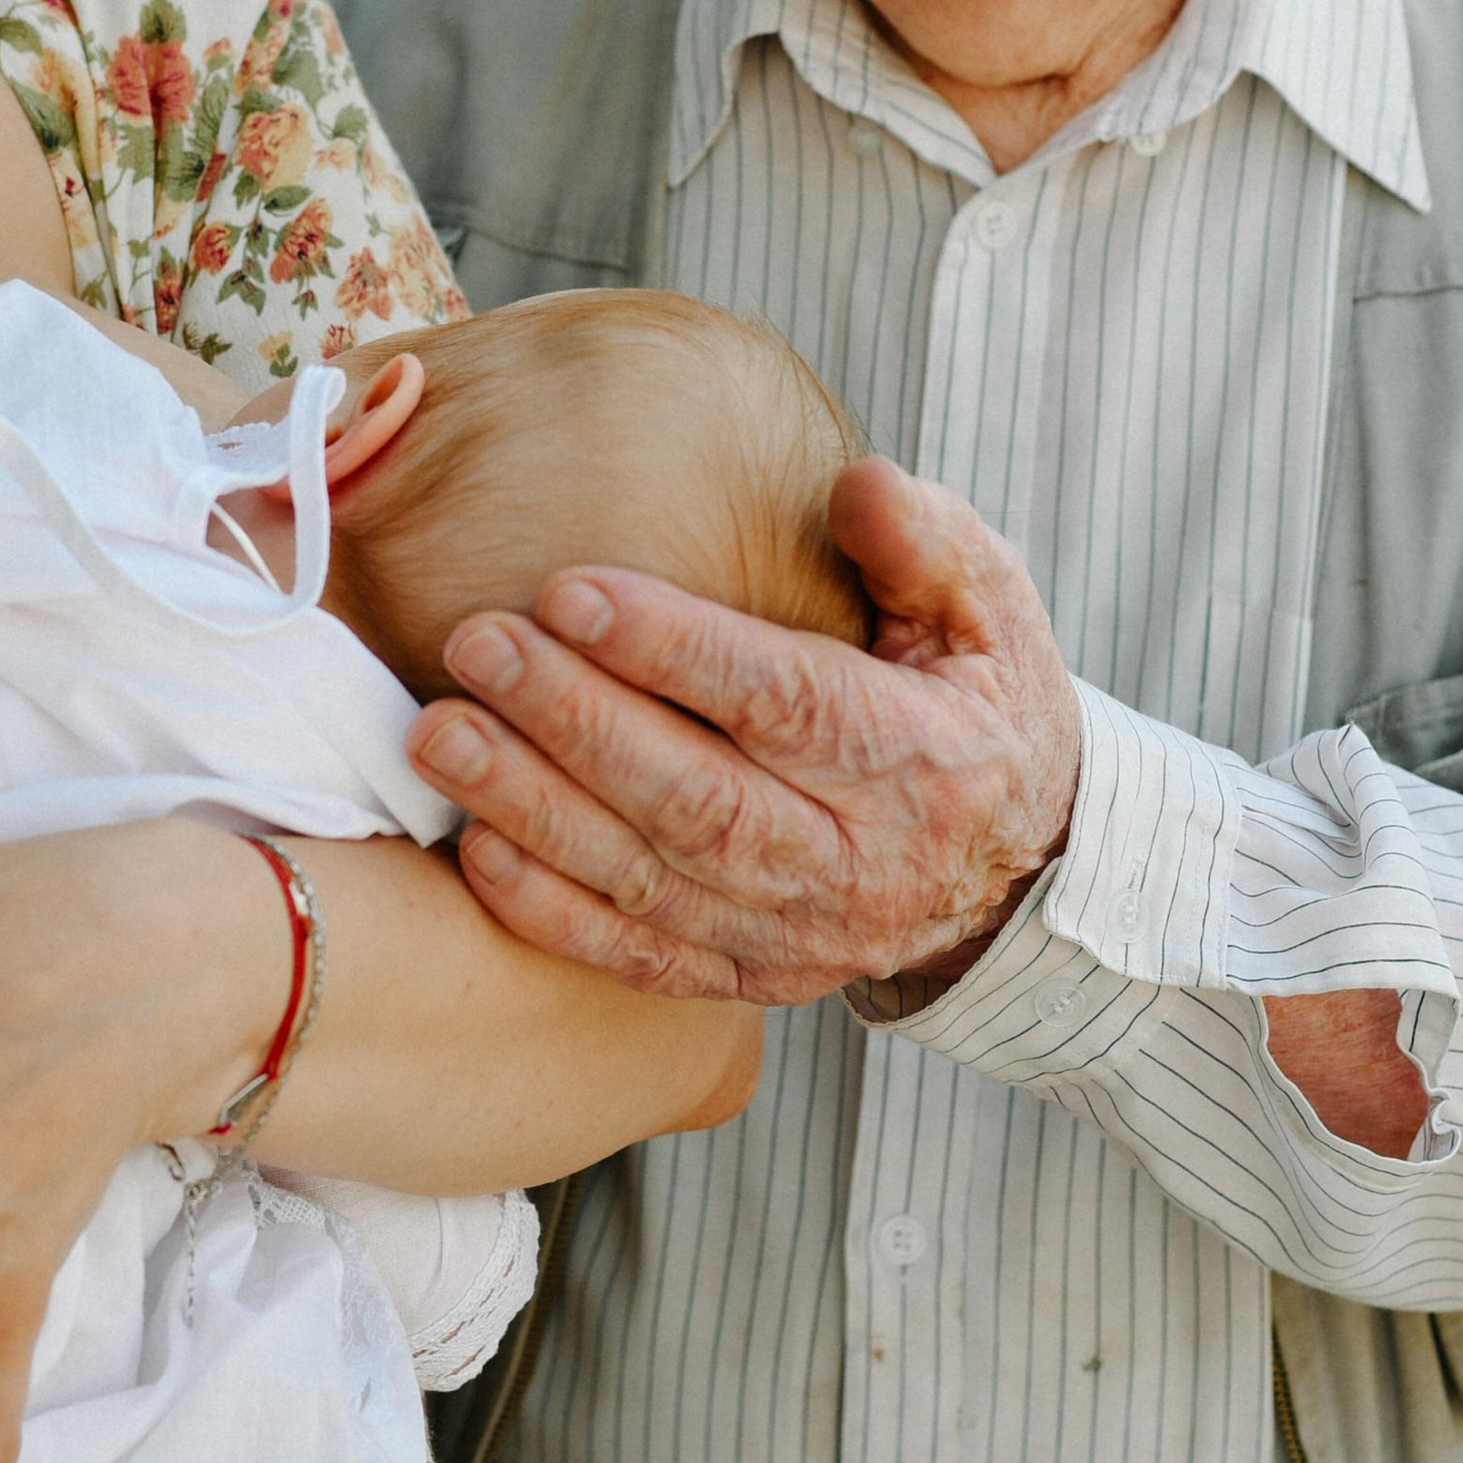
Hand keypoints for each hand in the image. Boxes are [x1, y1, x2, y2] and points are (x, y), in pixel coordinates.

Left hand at [410, 460, 1082, 1006]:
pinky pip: (641, 957)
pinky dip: (553, 915)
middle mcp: (859, 861)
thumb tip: (859, 487)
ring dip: (536, 809)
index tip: (571, 591)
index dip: (674, 651)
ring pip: (653, 879)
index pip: (785, 702)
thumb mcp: (993, 608)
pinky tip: (475, 848)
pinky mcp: (751, 975)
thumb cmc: (984, 704)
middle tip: (477, 644)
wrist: (1022, 867)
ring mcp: (801, 933)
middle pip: (700, 798)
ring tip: (440, 733)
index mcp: (924, 759)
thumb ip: (926, 542)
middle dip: (576, 721)